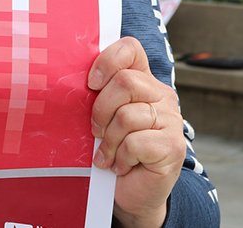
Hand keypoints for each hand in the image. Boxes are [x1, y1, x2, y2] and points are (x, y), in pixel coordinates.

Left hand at [89, 37, 185, 227]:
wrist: (131, 192)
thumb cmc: (112, 151)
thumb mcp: (102, 118)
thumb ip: (97, 96)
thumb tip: (69, 82)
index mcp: (143, 82)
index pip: (131, 49)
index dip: (107, 60)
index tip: (91, 84)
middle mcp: (161, 95)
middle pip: (126, 82)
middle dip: (101, 109)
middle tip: (95, 131)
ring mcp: (171, 120)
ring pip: (127, 115)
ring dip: (109, 141)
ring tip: (108, 154)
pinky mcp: (173, 146)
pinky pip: (136, 142)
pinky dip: (121, 157)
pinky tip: (120, 166)